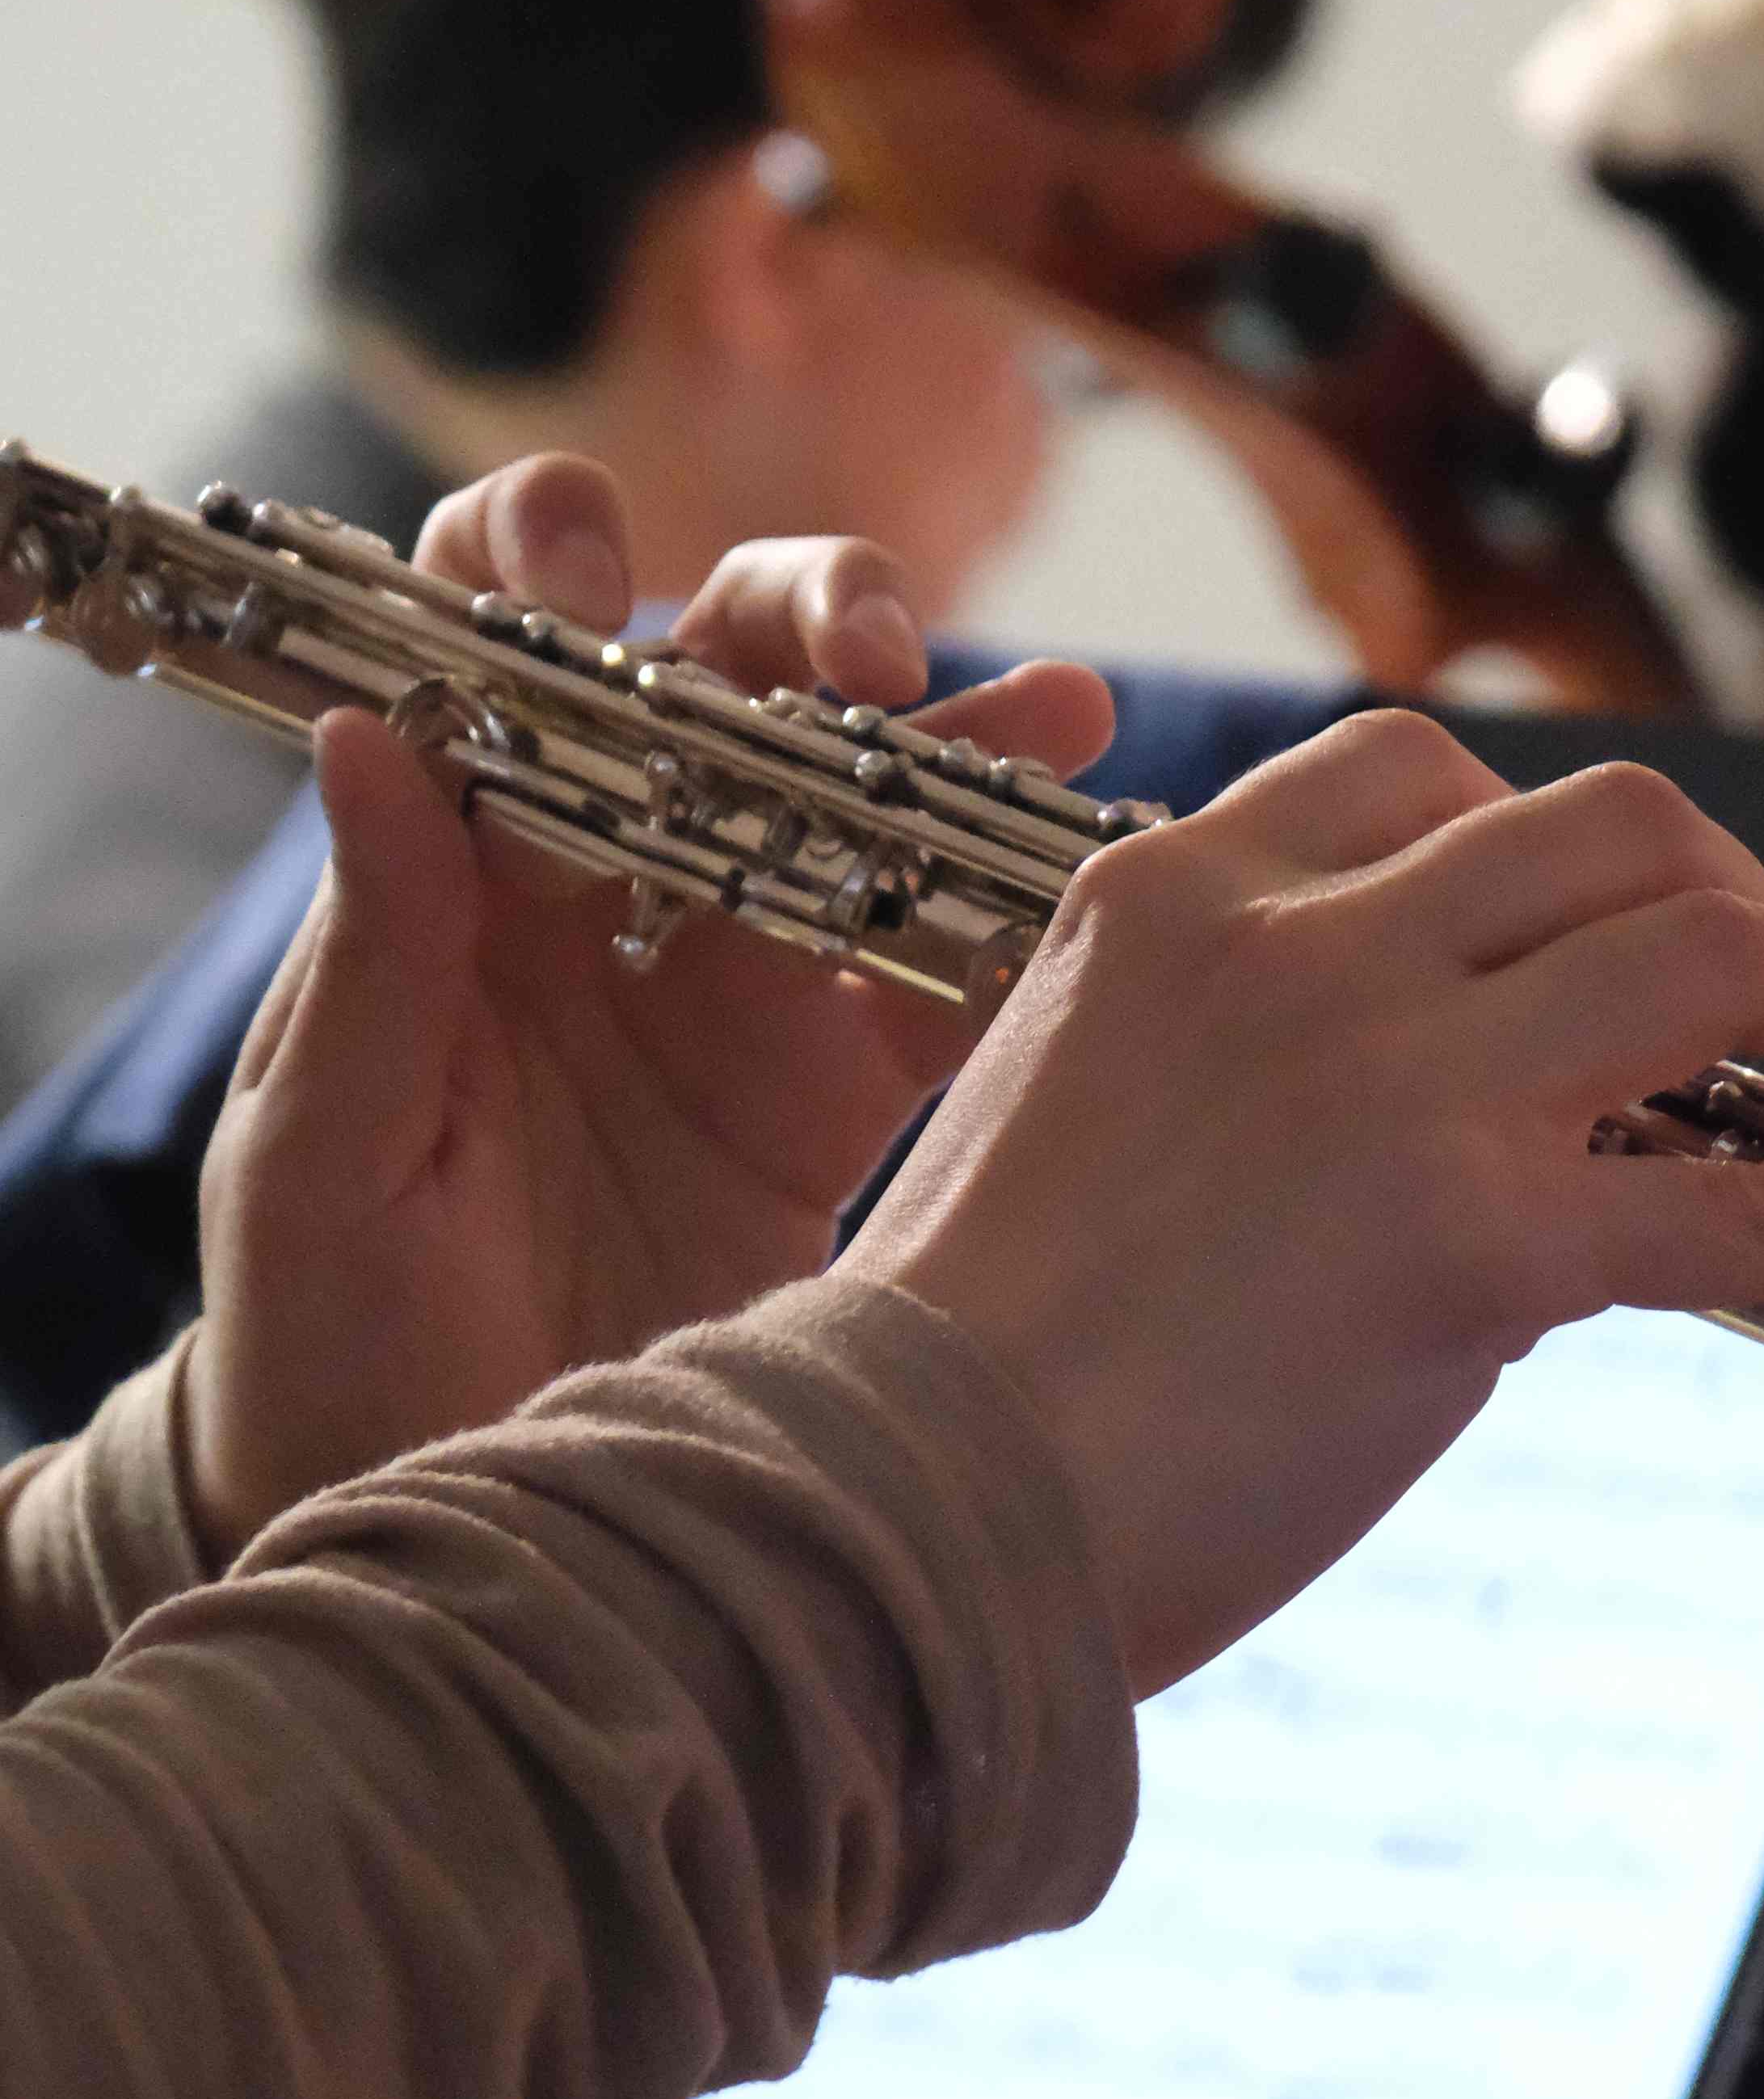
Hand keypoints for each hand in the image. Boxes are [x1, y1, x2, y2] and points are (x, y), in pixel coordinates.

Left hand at [189, 456, 1113, 1546]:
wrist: (467, 1534)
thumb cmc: (328, 1336)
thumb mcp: (321, 1156)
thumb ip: (375, 960)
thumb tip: (371, 733)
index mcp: (465, 879)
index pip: (501, 656)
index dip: (544, 564)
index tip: (595, 572)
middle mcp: (613, 897)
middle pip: (719, 684)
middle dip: (802, 623)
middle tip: (873, 658)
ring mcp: (740, 989)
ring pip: (860, 806)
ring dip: (962, 749)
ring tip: (1068, 718)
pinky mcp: (840, 1099)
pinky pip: (952, 983)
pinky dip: (1031, 929)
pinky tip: (1106, 880)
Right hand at [843, 699, 1763, 1685]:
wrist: (889, 1509)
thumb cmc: (958, 1375)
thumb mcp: (1064, 1123)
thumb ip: (1225, 1073)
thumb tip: (1398, 1136)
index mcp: (1173, 897)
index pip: (1416, 774)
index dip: (1563, 835)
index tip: (1642, 910)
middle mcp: (1298, 949)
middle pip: (1604, 829)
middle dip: (1748, 890)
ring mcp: (1396, 1084)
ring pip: (1708, 954)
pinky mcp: (1476, 1248)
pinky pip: (1751, 1198)